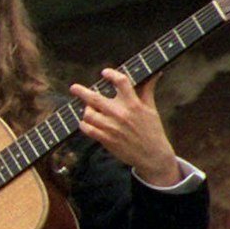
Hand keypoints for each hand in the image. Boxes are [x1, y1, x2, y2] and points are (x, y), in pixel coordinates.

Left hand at [70, 68, 182, 186]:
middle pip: (94, 98)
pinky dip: (84, 124)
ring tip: (88, 110)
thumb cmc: (152, 130)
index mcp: (134, 104)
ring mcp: (111, 127)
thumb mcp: (151, 109)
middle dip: (81, 91)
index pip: (121, 82)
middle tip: (74, 88)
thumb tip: (155, 73)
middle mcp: (120, 113)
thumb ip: (148, 90)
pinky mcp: (105, 139)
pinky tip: (87, 123)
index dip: (111, 74)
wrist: (152, 155)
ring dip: (85, 111)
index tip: (104, 72)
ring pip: (87, 114)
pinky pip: (86, 128)